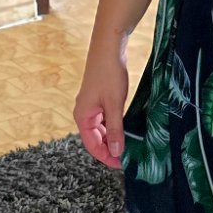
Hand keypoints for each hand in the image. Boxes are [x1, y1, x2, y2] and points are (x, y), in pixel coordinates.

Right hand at [74, 49, 129, 169]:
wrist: (108, 47)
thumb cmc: (109, 74)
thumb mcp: (114, 104)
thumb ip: (115, 129)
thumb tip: (116, 151)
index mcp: (82, 117)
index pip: (92, 146)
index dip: (106, 157)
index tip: (122, 165)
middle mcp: (84, 113)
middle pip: (96, 139)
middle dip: (111, 148)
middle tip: (129, 157)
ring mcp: (91, 106)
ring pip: (101, 129)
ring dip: (113, 137)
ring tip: (130, 145)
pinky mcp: (99, 99)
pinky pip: (105, 119)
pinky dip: (114, 126)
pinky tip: (126, 128)